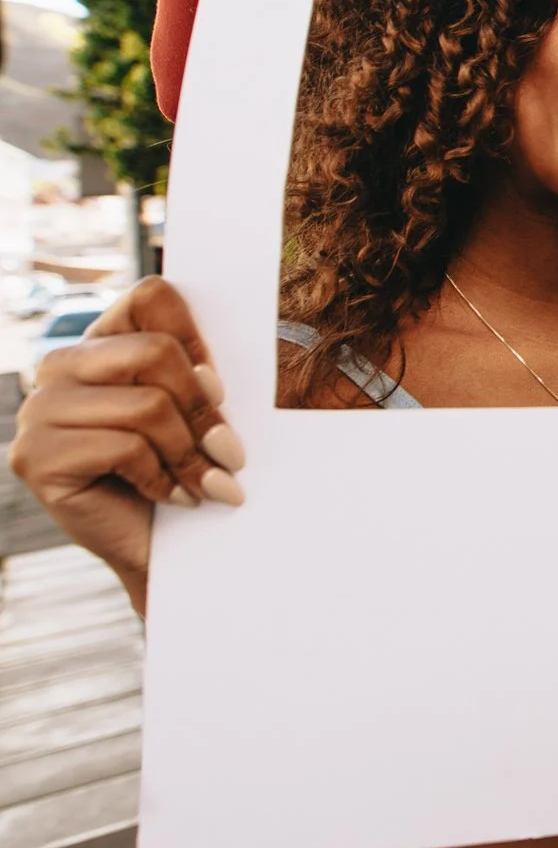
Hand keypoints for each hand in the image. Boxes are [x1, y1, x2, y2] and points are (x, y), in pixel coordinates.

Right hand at [9, 278, 244, 614]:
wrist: (163, 551)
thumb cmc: (185, 472)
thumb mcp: (194, 410)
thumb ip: (197, 370)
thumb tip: (233, 356)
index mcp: (99, 343)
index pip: (150, 296)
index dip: (197, 338)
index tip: (222, 386)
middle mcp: (58, 368)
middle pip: (153, 351)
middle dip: (204, 407)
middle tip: (230, 451)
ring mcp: (38, 412)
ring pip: (146, 406)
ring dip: (192, 452)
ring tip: (212, 483)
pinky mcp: (35, 458)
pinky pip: (124, 447)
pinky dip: (164, 477)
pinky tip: (176, 497)